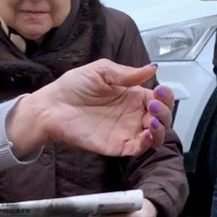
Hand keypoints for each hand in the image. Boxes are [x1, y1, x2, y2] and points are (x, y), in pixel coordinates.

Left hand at [6, 63, 172, 156]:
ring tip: (152, 119)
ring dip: (160, 128)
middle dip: (165, 112)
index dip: (164, 96)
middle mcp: (132, 114)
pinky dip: (147, 143)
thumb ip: (126, 73)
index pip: (158, 98)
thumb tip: (152, 68)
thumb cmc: (71, 87)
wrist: (51, 106)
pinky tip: (146, 132)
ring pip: (154, 135)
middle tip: (155, 105)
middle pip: (161, 118)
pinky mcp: (116, 146)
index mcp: (131, 95)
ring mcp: (125, 131)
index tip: (160, 90)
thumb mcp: (101, 71)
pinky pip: (138, 148)